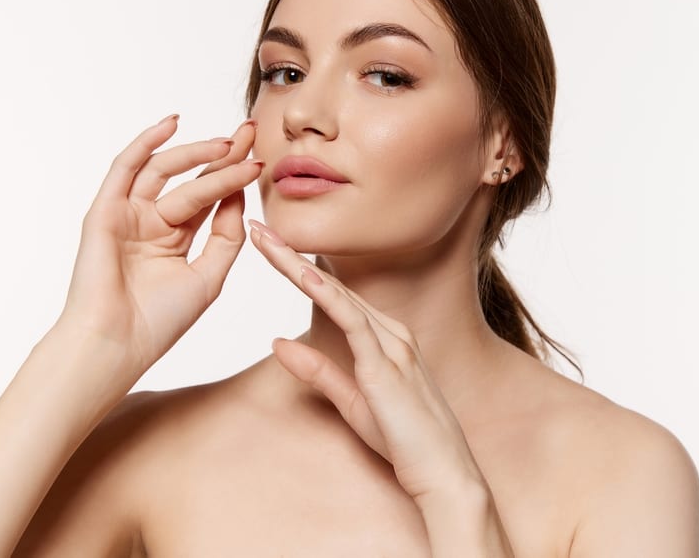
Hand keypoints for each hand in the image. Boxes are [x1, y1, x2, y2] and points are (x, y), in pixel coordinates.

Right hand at [56, 115, 260, 378]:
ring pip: (165, 171)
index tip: (262, 157)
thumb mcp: (210, 275)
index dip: (234, 174)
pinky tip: (171, 124)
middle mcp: (151, 221)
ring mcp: (128, 214)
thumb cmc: (160, 321)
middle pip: (191, 177)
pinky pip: (124, 168)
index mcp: (175, 237)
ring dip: (196, 152)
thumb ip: (227, 235)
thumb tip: (240, 197)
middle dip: (222, 155)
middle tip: (250, 134)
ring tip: (228, 142)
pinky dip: (146, 144)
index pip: (210, 196)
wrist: (117, 344)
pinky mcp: (105, 211)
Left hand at [247, 219, 487, 504]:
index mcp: (384, 338)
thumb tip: (277, 342)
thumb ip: (317, 370)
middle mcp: (391, 331)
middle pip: (331, 284)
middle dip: (290, 254)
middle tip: (255, 225)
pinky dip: (327, 295)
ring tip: (265, 239)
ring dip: (298, 264)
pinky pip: (354, 321)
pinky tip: (302, 275)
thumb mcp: (350, 402)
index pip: (332, 294)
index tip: (266, 245)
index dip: (296, 268)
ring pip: (338, 294)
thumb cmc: (403, 441)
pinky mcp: (388, 365)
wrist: (443, 472)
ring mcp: (392, 344)